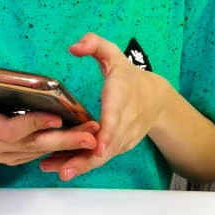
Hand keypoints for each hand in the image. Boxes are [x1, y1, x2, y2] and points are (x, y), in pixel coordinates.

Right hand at [0, 40, 99, 165]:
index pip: (9, 130)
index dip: (33, 124)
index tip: (57, 117)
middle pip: (30, 145)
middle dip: (62, 140)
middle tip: (89, 134)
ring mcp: (2, 155)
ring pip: (38, 153)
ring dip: (67, 145)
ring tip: (92, 134)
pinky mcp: (14, 159)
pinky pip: (38, 156)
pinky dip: (59, 149)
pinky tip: (79, 139)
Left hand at [39, 33, 168, 180]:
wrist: (157, 99)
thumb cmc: (129, 76)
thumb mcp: (113, 54)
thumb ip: (94, 44)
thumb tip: (74, 47)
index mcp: (121, 96)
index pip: (115, 116)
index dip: (107, 133)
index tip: (98, 147)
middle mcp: (125, 120)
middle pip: (106, 144)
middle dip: (86, 159)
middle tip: (65, 170)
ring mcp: (124, 136)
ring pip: (103, 155)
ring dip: (81, 165)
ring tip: (57, 171)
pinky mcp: (121, 146)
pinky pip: (102, 157)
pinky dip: (85, 164)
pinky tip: (63, 167)